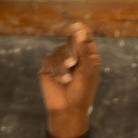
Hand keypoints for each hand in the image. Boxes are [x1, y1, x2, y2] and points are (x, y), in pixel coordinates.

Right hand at [38, 21, 100, 137]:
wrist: (67, 110)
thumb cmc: (81, 93)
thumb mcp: (86, 71)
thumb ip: (83, 50)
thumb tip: (78, 29)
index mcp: (89, 56)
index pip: (86, 37)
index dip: (82, 30)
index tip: (77, 26)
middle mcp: (75, 56)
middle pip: (71, 39)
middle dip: (71, 51)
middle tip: (73, 64)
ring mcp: (61, 60)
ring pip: (59, 49)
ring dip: (63, 65)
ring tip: (67, 80)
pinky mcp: (49, 66)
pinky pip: (50, 59)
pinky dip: (55, 69)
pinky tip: (59, 81)